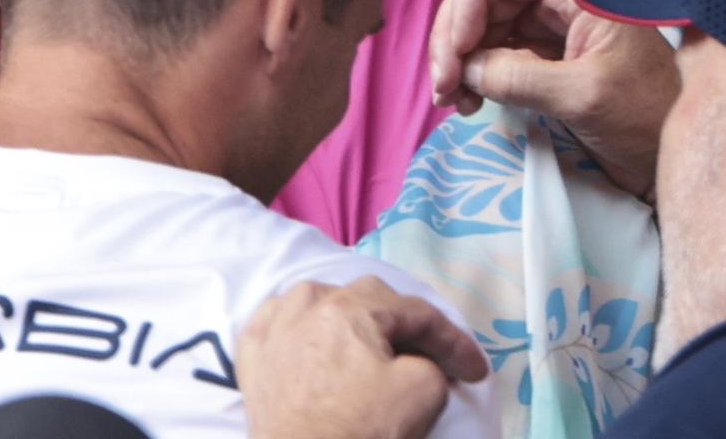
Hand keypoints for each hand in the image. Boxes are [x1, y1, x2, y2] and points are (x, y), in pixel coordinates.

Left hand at [238, 279, 487, 438]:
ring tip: (373, 346)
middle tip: (430, 357)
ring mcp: (273, 326)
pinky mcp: (251, 353)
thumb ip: (433, 364)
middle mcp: (307, 303)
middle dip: (405, 327)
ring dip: (353, 320)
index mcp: (350, 307)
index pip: (415, 313)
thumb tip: (420, 362)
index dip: (453, 341)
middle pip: (369, 300)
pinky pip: (283, 324)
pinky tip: (317, 344)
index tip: (473, 371)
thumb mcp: (422, 394)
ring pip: (322, 303)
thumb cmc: (360, 431)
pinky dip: (306, 331)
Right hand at [427, 0, 674, 196]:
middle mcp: (559, 1)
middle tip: (442, 84)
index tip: (457, 50)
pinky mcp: (543, 58)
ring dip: (458, 56)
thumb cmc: (646, 118)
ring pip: (483, 22)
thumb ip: (522, 77)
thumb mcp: (585, 97)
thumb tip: (468, 69)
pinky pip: (494, 51)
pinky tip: (468, 101)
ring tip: (451, 99)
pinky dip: (473, 73)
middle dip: (455, 33)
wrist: (674, 159)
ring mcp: (549, 30)